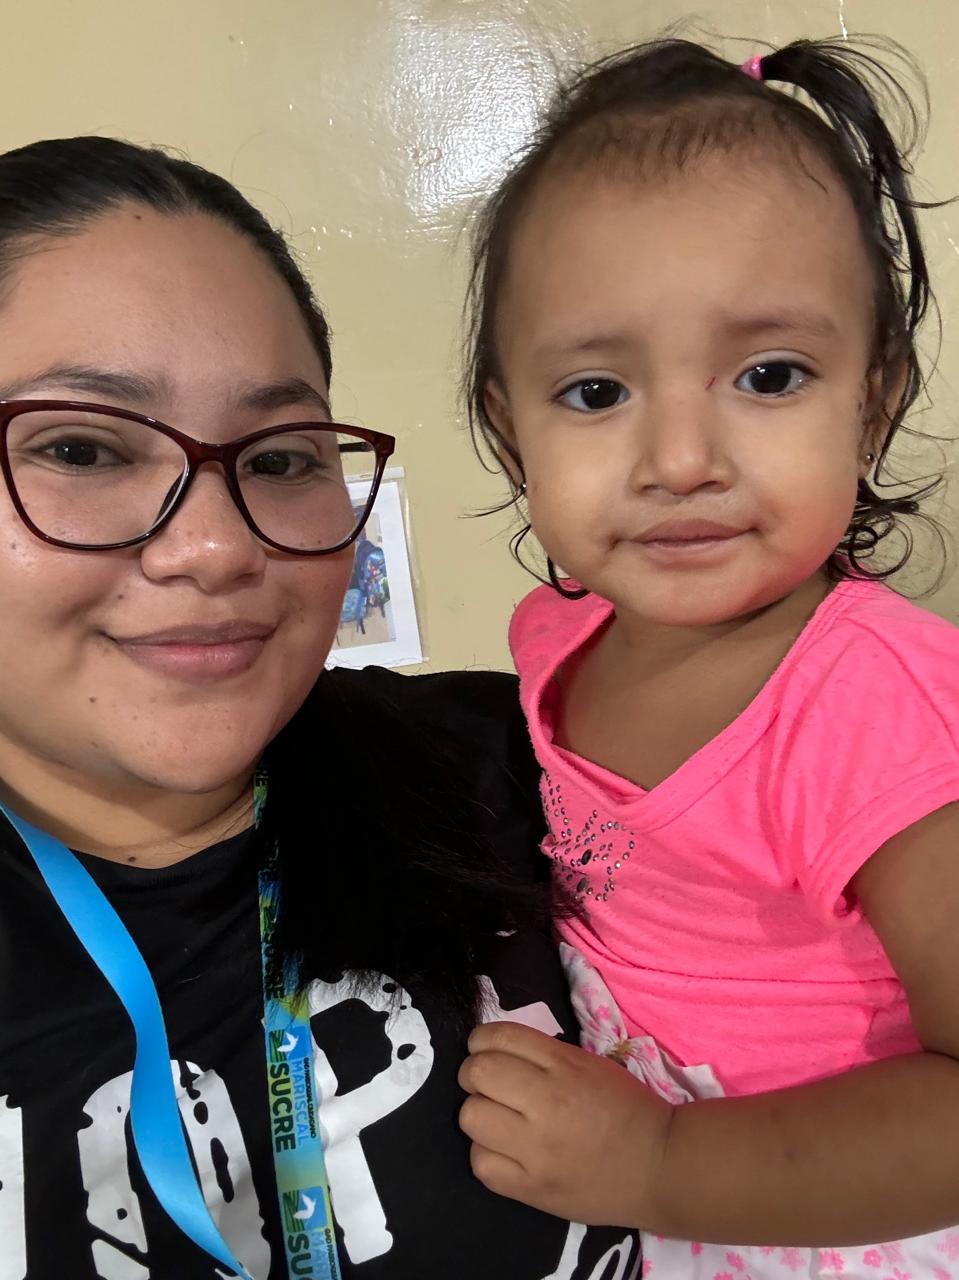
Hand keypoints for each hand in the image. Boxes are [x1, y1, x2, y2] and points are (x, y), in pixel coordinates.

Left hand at [457, 1020, 673, 1226]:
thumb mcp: (591, 1065)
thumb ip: (544, 1057)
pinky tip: (504, 1152)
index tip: (486, 1050)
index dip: (482, 1041)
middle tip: (491, 1086)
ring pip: (471, 1117)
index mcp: (564, 1066)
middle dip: (476, 1074)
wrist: (661, 1168)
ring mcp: (536, 1150)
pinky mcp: (532, 1189)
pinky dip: (486, 1154)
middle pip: (477, 1073)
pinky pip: (481, 1164)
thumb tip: (496, 1052)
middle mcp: (546, 1103)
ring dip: (479, 1113)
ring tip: (499, 1120)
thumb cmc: (628, 1109)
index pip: (499, 1038)